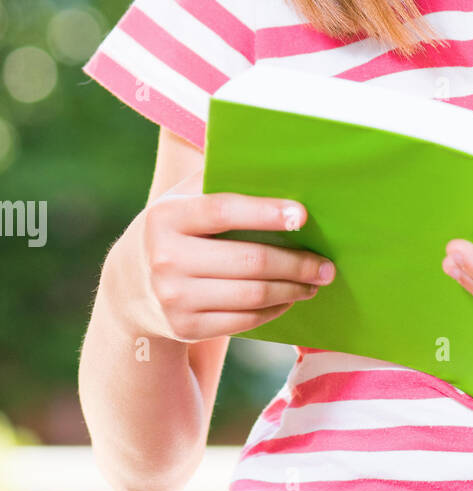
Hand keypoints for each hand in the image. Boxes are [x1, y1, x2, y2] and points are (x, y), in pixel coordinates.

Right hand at [107, 164, 335, 343]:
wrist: (128, 286)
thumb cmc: (175, 229)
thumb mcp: (182, 198)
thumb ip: (219, 178)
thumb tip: (277, 162)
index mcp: (167, 217)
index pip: (224, 211)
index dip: (266, 212)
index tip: (303, 215)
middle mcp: (166, 259)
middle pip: (249, 261)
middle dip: (297, 263)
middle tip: (326, 264)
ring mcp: (173, 298)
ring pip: (252, 295)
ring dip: (293, 289)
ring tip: (315, 281)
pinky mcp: (184, 328)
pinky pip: (244, 320)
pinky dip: (274, 309)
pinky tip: (289, 298)